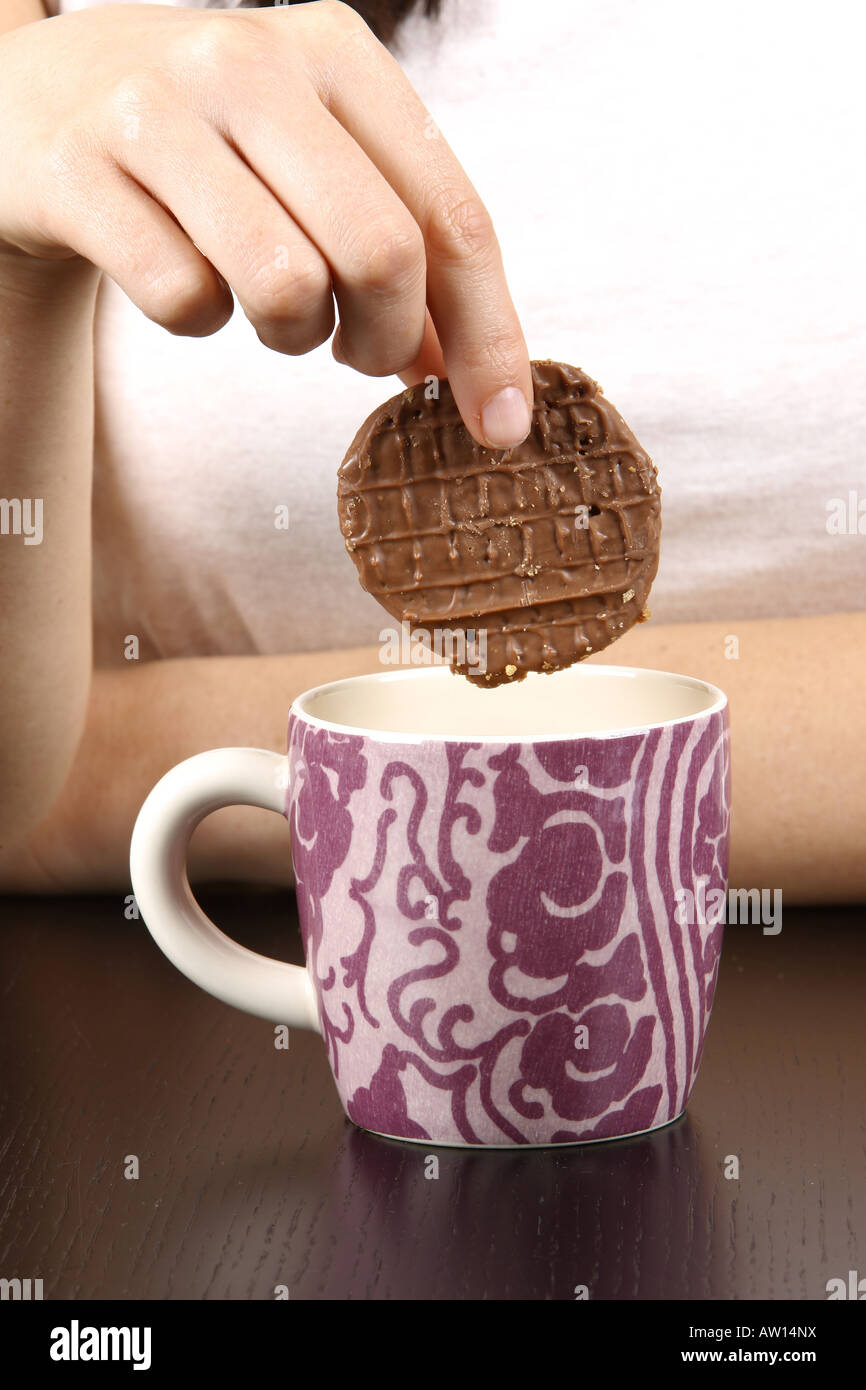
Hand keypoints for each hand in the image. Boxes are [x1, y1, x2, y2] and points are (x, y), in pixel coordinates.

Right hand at [0, 1, 531, 445]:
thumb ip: (399, 251)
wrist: (36, 99)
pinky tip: (181, 274)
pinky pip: (184, 301)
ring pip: (285, 286)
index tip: (502, 425)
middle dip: (386, 342)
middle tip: (359, 354)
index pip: (452, 216)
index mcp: (337, 54)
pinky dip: (197, 318)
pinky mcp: (78, 168)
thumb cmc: (209, 147)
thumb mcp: (313, 166)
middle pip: (383, 254)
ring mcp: (156, 109)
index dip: (490, 336)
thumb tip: (469, 376)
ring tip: (266, 305)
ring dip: (289, 333)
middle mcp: (250, 61)